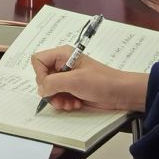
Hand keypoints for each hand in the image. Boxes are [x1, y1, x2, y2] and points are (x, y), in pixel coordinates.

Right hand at [30, 48, 149, 112]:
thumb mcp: (75, 81)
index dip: (40, 74)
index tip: (50, 85)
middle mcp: (63, 65)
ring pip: (50, 90)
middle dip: (51, 92)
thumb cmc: (102, 82)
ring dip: (58, 100)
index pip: (38, 61)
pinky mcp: (72, 89)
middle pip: (43, 78)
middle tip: (61, 98)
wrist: (120, 94)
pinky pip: (59, 97)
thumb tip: (41, 90)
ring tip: (70, 103)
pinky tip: (76, 104)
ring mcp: (68, 78)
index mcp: (63, 55)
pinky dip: (65, 103)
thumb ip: (53, 83)